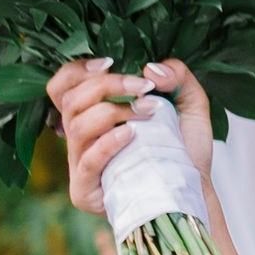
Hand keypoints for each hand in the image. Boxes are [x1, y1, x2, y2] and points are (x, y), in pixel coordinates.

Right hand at [47, 55, 212, 218]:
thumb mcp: (188, 104)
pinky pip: (88, 160)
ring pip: (78, 126)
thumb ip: (177, 76)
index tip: (109, 63)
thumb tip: (151, 68)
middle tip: (145, 88)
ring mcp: (79, 166)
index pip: (62, 87)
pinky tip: (131, 134)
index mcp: (90, 116)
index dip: (77, 70)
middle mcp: (80, 139)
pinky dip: (109, 142)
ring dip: (114, 112)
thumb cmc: (183, 149)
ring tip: (148, 111)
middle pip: (70, 100)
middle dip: (108, 86)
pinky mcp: (85, 191)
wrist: (192, 190)